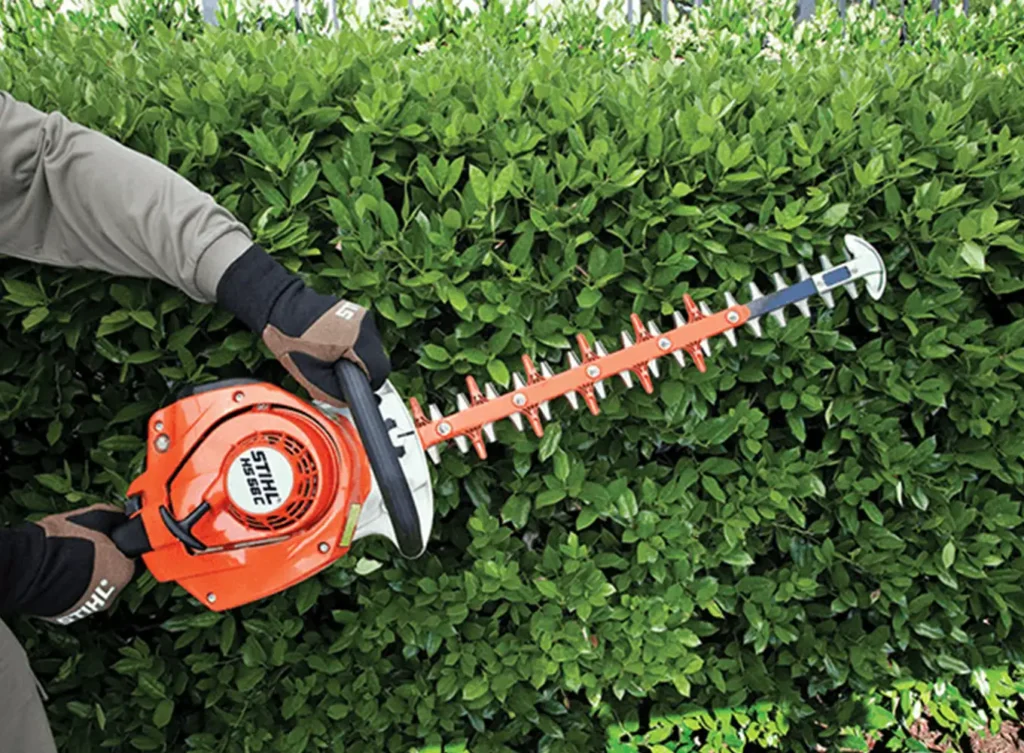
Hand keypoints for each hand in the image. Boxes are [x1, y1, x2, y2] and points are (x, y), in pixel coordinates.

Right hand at [18, 504, 141, 624]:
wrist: (28, 565)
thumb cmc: (63, 541)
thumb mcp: (98, 516)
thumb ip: (117, 519)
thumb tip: (123, 517)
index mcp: (124, 571)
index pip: (133, 560)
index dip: (121, 549)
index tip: (112, 543)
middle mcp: (110, 594)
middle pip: (114, 576)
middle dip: (105, 564)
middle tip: (90, 551)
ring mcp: (88, 607)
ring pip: (96, 589)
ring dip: (89, 578)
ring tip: (73, 562)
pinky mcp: (67, 615)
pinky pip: (77, 599)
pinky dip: (74, 589)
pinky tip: (63, 576)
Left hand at [216, 245, 390, 406]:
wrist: (280, 308)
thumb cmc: (290, 338)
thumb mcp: (311, 377)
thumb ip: (334, 393)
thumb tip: (348, 400)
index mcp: (356, 340)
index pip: (379, 372)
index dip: (365, 384)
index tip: (350, 386)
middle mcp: (364, 325)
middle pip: (376, 360)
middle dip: (358, 370)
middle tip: (334, 371)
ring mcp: (362, 316)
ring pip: (370, 349)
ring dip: (356, 357)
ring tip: (330, 355)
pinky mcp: (357, 312)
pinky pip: (363, 338)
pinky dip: (351, 345)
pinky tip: (331, 345)